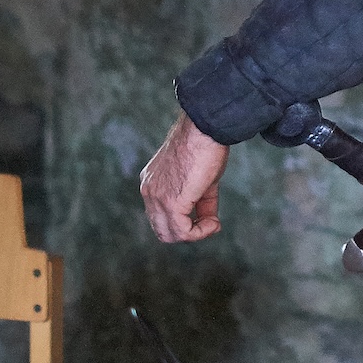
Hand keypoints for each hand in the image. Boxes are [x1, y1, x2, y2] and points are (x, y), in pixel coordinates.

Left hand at [140, 111, 228, 242]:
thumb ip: (200, 201)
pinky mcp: (171, 203)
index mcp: (152, 181)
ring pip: (170, 234)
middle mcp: (148, 191)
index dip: (185, 221)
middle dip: (188, 232)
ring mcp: (157, 198)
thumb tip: (210, 221)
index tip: (209, 216)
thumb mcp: (201, 177)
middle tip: (210, 223)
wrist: (206, 128)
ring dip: (194, 234)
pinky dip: (200, 232)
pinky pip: (183, 232)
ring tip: (213, 223)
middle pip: (162, 229)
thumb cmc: (206, 145)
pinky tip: (214, 223)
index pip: (161, 215)